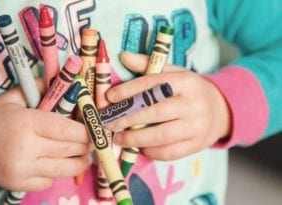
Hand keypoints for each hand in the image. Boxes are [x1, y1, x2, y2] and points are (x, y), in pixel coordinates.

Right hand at [0, 78, 91, 190]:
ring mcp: (23, 169)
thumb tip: (63, 82)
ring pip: (64, 169)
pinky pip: (49, 181)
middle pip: (70, 149)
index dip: (86, 131)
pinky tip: (54, 163)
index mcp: (26, 123)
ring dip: (79, 162)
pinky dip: (56, 173)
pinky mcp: (19, 185)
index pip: (67, 129)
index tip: (96, 129)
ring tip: (84, 156)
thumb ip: (38, 88)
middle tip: (94, 142)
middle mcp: (26, 148)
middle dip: (87, 146)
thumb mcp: (12, 98)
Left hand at [105, 52, 230, 160]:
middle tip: (109, 122)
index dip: (128, 91)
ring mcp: (197, 127)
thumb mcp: (173, 73)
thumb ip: (148, 66)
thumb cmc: (188, 90)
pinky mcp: (197, 145)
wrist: (220, 110)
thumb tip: (123, 56)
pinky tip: (139, 146)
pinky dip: (150, 151)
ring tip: (119, 138)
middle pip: (155, 113)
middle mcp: (193, 104)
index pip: (153, 84)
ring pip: (161, 136)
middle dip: (127, 119)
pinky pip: (169, 152)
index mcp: (186, 82)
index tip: (110, 97)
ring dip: (135, 139)